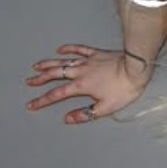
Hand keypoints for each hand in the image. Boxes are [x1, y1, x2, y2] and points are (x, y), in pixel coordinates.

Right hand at [25, 44, 151, 123]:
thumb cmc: (124, 89)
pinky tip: (61, 49)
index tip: (31, 104)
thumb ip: (85, 114)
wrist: (137, 68)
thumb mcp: (105, 108)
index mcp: (81, 86)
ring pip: (63, 61)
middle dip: (40, 79)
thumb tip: (68, 119)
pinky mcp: (97, 53)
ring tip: (37, 66)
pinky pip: (79, 49)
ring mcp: (88, 61)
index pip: (56, 94)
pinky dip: (69, 48)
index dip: (42, 100)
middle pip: (55, 74)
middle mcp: (81, 72)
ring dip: (49, 63)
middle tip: (29, 82)